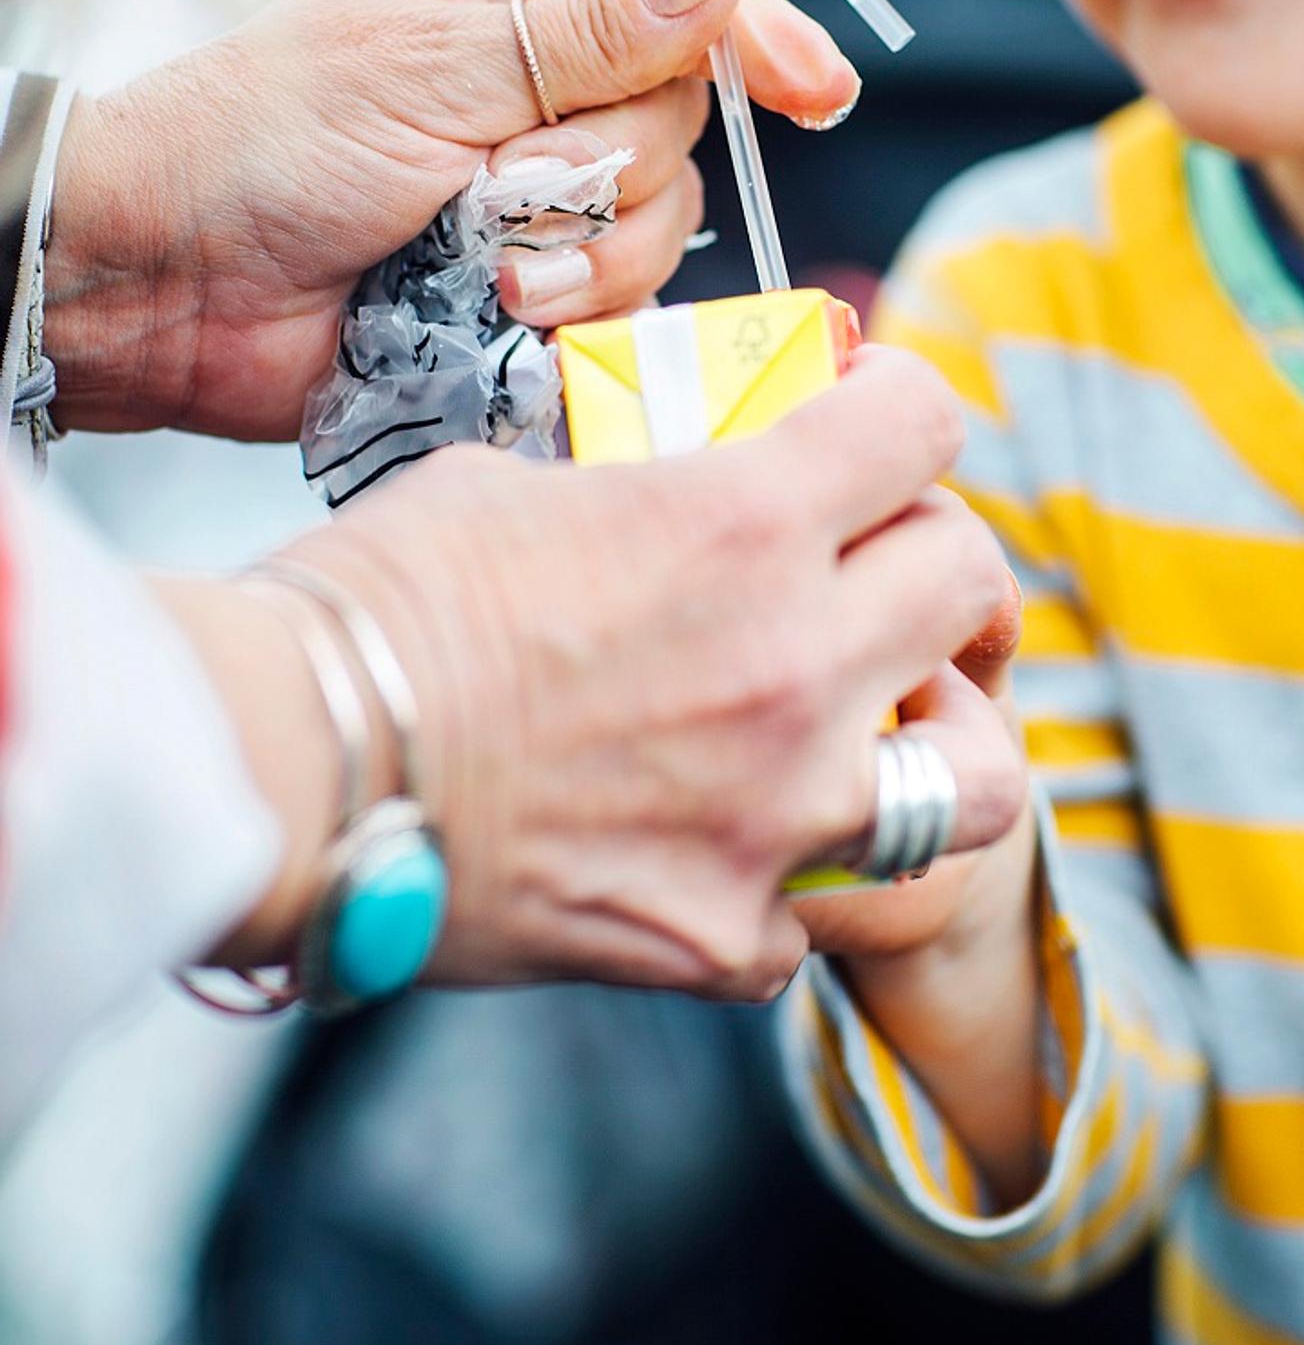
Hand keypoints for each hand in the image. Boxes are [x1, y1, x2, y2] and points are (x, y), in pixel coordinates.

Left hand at [47, 0, 859, 438]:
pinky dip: (570, 312)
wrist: (171, 286)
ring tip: (486, 267)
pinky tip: (500, 313)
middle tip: (500, 187)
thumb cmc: (270, 140)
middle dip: (605, 167)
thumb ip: (590, 31)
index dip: (755, 38)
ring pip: (658, 222)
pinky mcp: (525, 290)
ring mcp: (532, 193)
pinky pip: (615, 302)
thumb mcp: (432, 63)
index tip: (821, 91)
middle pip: (678, 123)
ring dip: (584, 251)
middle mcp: (536, 85)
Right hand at [191, 349, 1028, 1003]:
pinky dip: (788, 880)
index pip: (923, 425)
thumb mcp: (512, 484)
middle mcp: (795, 665)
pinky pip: (821, 912)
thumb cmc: (372, 608)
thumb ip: (638, 483)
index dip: (906, 408)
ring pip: (977, 782)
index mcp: (743, 524)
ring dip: (941, 740)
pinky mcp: (726, 936)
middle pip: (972, 582)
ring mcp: (778, 815)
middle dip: (935, 556)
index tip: (878, 421)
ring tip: (884, 729)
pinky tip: (722, 848)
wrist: (286, 774)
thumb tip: (667, 478)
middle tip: (883, 568)